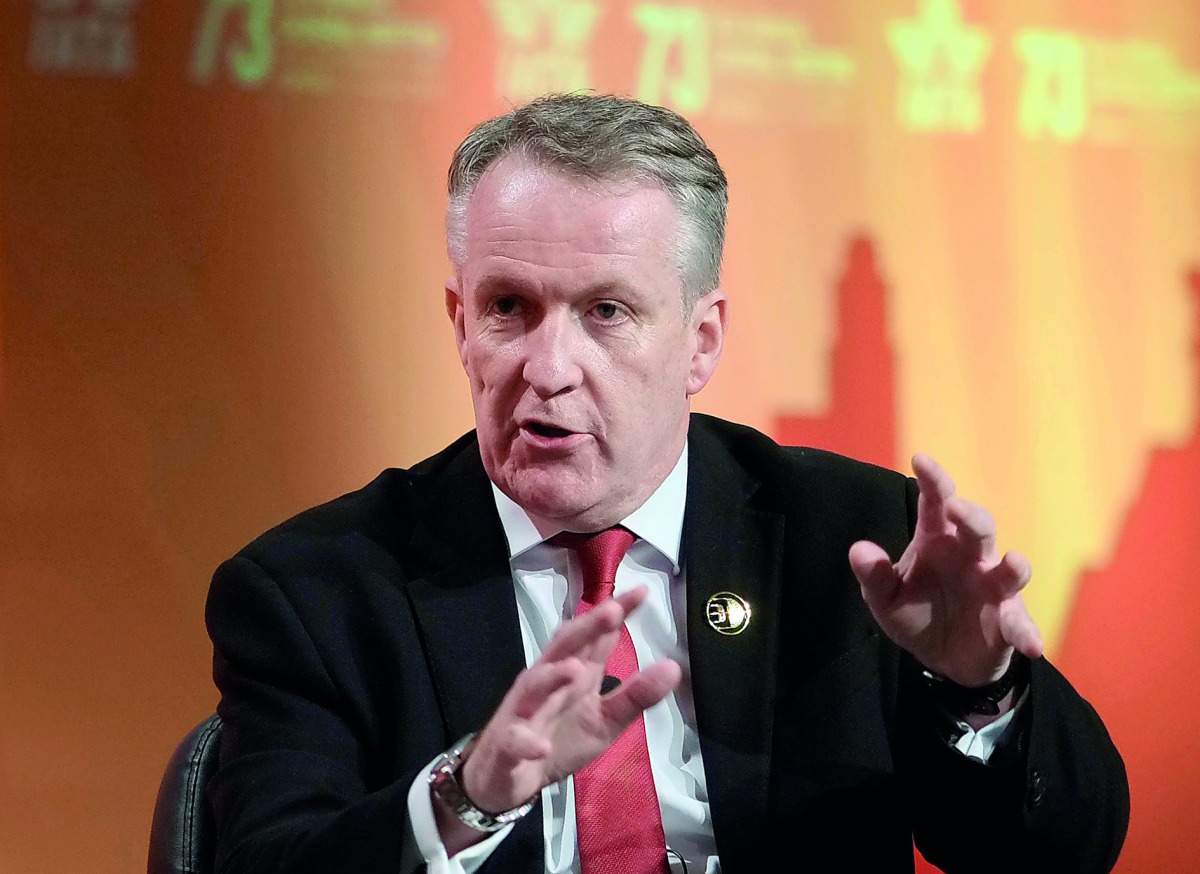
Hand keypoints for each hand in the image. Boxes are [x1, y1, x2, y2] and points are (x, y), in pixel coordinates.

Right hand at [445, 587, 680, 837]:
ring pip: (534, 686)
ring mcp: (524, 710)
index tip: (643, 591)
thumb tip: (674, 667)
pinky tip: (541, 746)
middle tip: (612, 611)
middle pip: (564, 648)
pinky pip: (515, 739)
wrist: (508, 778)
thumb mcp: (605, 721)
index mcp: (574, 673)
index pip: (596, 637)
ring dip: (553, 677)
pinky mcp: (508, 743)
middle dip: (586, 629)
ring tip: (576, 670)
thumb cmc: (559, 738)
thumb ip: (635, 696)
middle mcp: (547, 682)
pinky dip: (526, 742)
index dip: (616, 613)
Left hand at [848, 454, 1044, 686]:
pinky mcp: (1008, 621)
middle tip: (956, 508)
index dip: (933, 480)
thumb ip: (874, 575)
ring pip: (1009, 571)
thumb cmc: (913, 612)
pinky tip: (1031, 645)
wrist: (939, 657)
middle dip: (970, 516)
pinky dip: (1027, 632)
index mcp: (937, 540)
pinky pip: (1020, 624)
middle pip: (978, 527)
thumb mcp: (884, 597)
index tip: (920, 459)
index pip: (935, 503)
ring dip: (1014, 567)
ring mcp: (992, 587)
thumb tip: (858, 549)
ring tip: (1013, 564)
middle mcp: (969, 556)